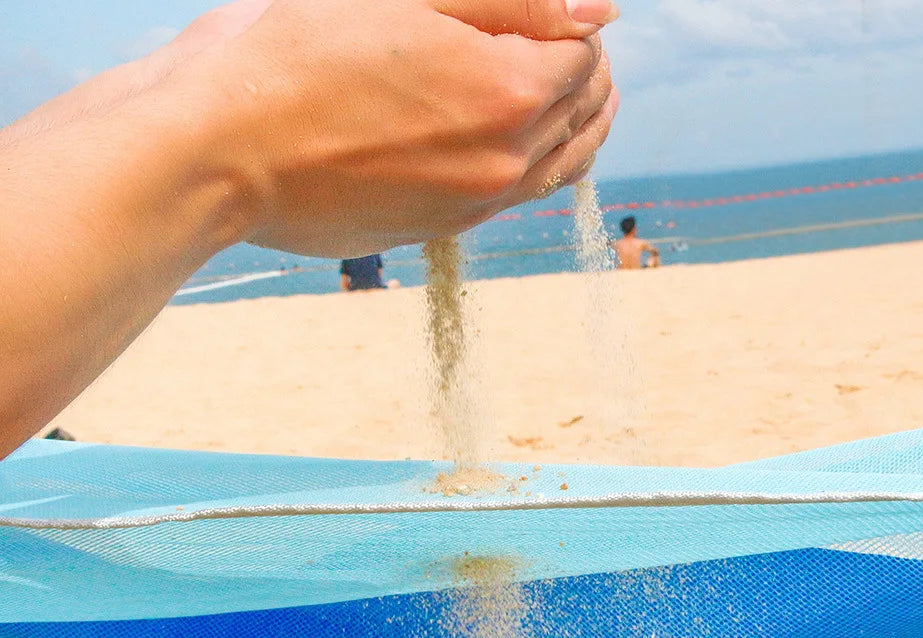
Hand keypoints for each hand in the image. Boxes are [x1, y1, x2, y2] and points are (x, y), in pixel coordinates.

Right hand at [175, 0, 617, 255]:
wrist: (224, 155)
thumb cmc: (298, 58)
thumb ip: (512, 2)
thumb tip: (598, 12)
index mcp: (507, 93)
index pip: (583, 60)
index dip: (580, 32)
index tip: (561, 18)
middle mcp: (503, 161)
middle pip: (582, 119)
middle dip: (589, 81)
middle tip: (580, 55)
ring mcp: (472, 206)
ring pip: (557, 170)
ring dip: (574, 131)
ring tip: (573, 104)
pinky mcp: (439, 231)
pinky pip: (510, 199)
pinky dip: (531, 168)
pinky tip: (516, 147)